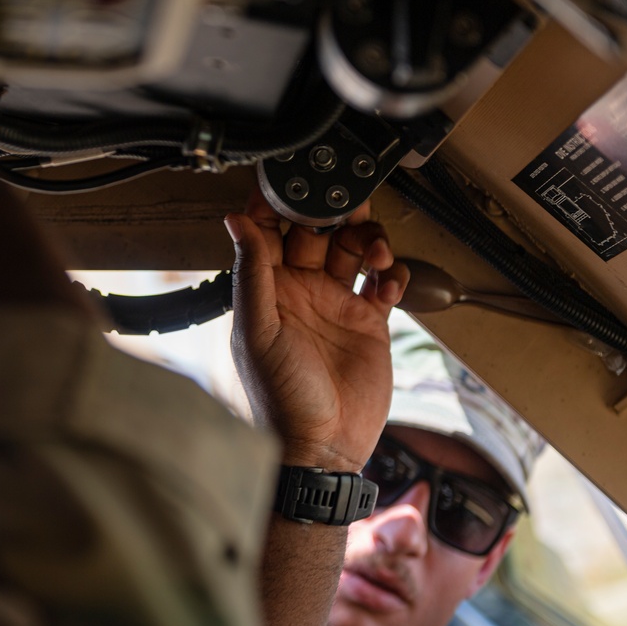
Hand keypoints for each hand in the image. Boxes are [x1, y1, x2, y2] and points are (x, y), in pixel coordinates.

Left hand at [227, 190, 408, 471]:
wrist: (322, 446)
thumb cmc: (280, 397)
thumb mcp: (258, 329)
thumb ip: (251, 272)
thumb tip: (235, 220)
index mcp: (267, 289)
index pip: (269, 231)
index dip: (279, 203)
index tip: (293, 178)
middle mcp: (300, 290)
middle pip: (317, 232)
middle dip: (333, 211)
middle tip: (349, 199)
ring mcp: (335, 303)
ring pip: (353, 250)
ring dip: (366, 238)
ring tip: (373, 249)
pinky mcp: (368, 320)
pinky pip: (383, 282)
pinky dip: (390, 272)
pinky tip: (387, 280)